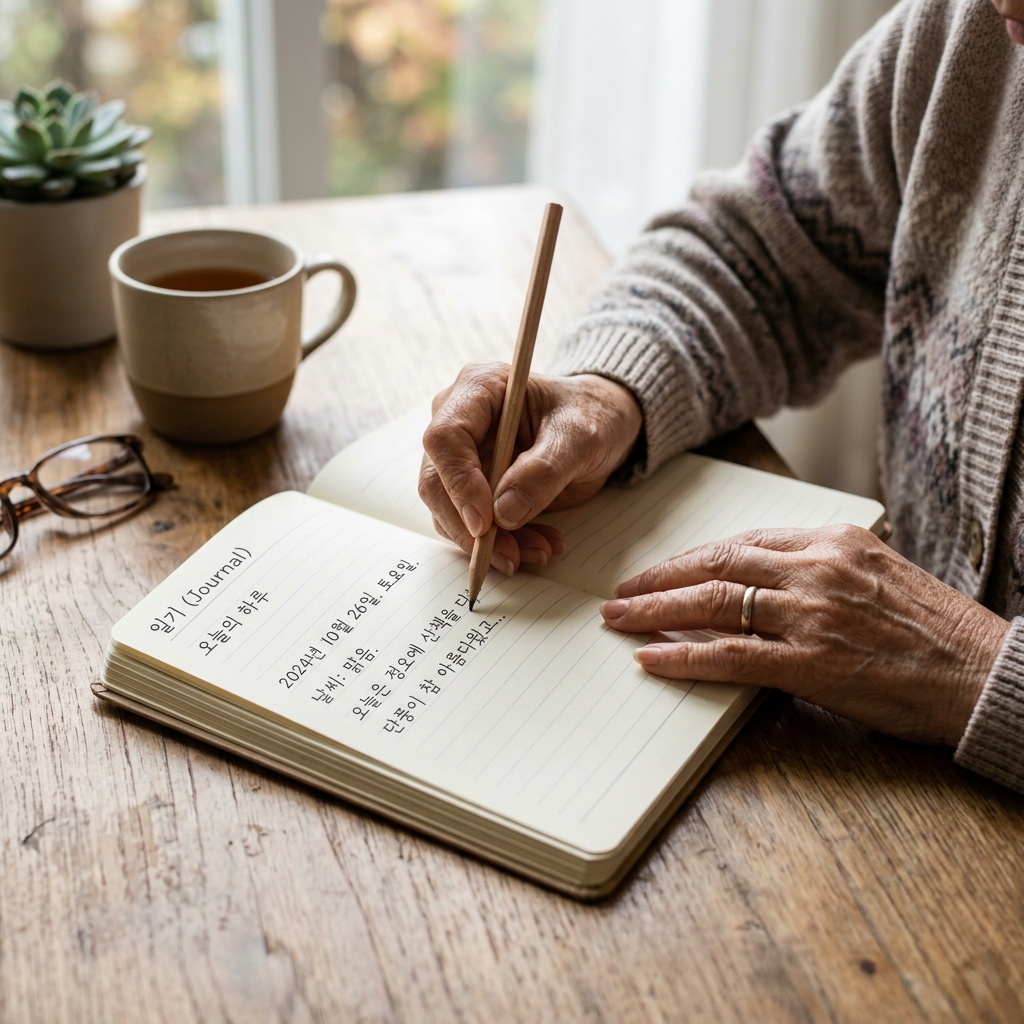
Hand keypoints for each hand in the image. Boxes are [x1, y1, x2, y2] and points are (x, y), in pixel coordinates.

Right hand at [419, 363, 642, 573]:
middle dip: (471, 528)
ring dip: (489, 543)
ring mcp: (463, 456)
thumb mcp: (580, 437)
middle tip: (510, 556)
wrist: (601, 426)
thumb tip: (502, 514)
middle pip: (437, 481)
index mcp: (479, 388)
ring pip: (451, 511)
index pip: (445, 438)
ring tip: (539, 551)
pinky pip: (471, 525)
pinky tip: (538, 544)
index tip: (485, 523)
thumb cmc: (592, 415)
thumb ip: (544, 471)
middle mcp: (459, 420)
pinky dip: (502, 544)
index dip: (459, 483)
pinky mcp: (473, 487)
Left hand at [600, 525, 1009, 745]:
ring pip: (713, 602)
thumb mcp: (879, 575)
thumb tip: (770, 580)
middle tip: (622, 592)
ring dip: (655, 611)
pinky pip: (731, 655)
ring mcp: (811, 614)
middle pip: (716, 564)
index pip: (742, 541)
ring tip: (619, 618)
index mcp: (833, 541)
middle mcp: (816, 569)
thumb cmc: (937, 629)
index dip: (693, 557)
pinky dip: (684, 655)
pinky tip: (652, 658)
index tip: (664, 569)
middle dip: (660, 578)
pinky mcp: (812, 662)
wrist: (986, 673)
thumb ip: (823, 569)